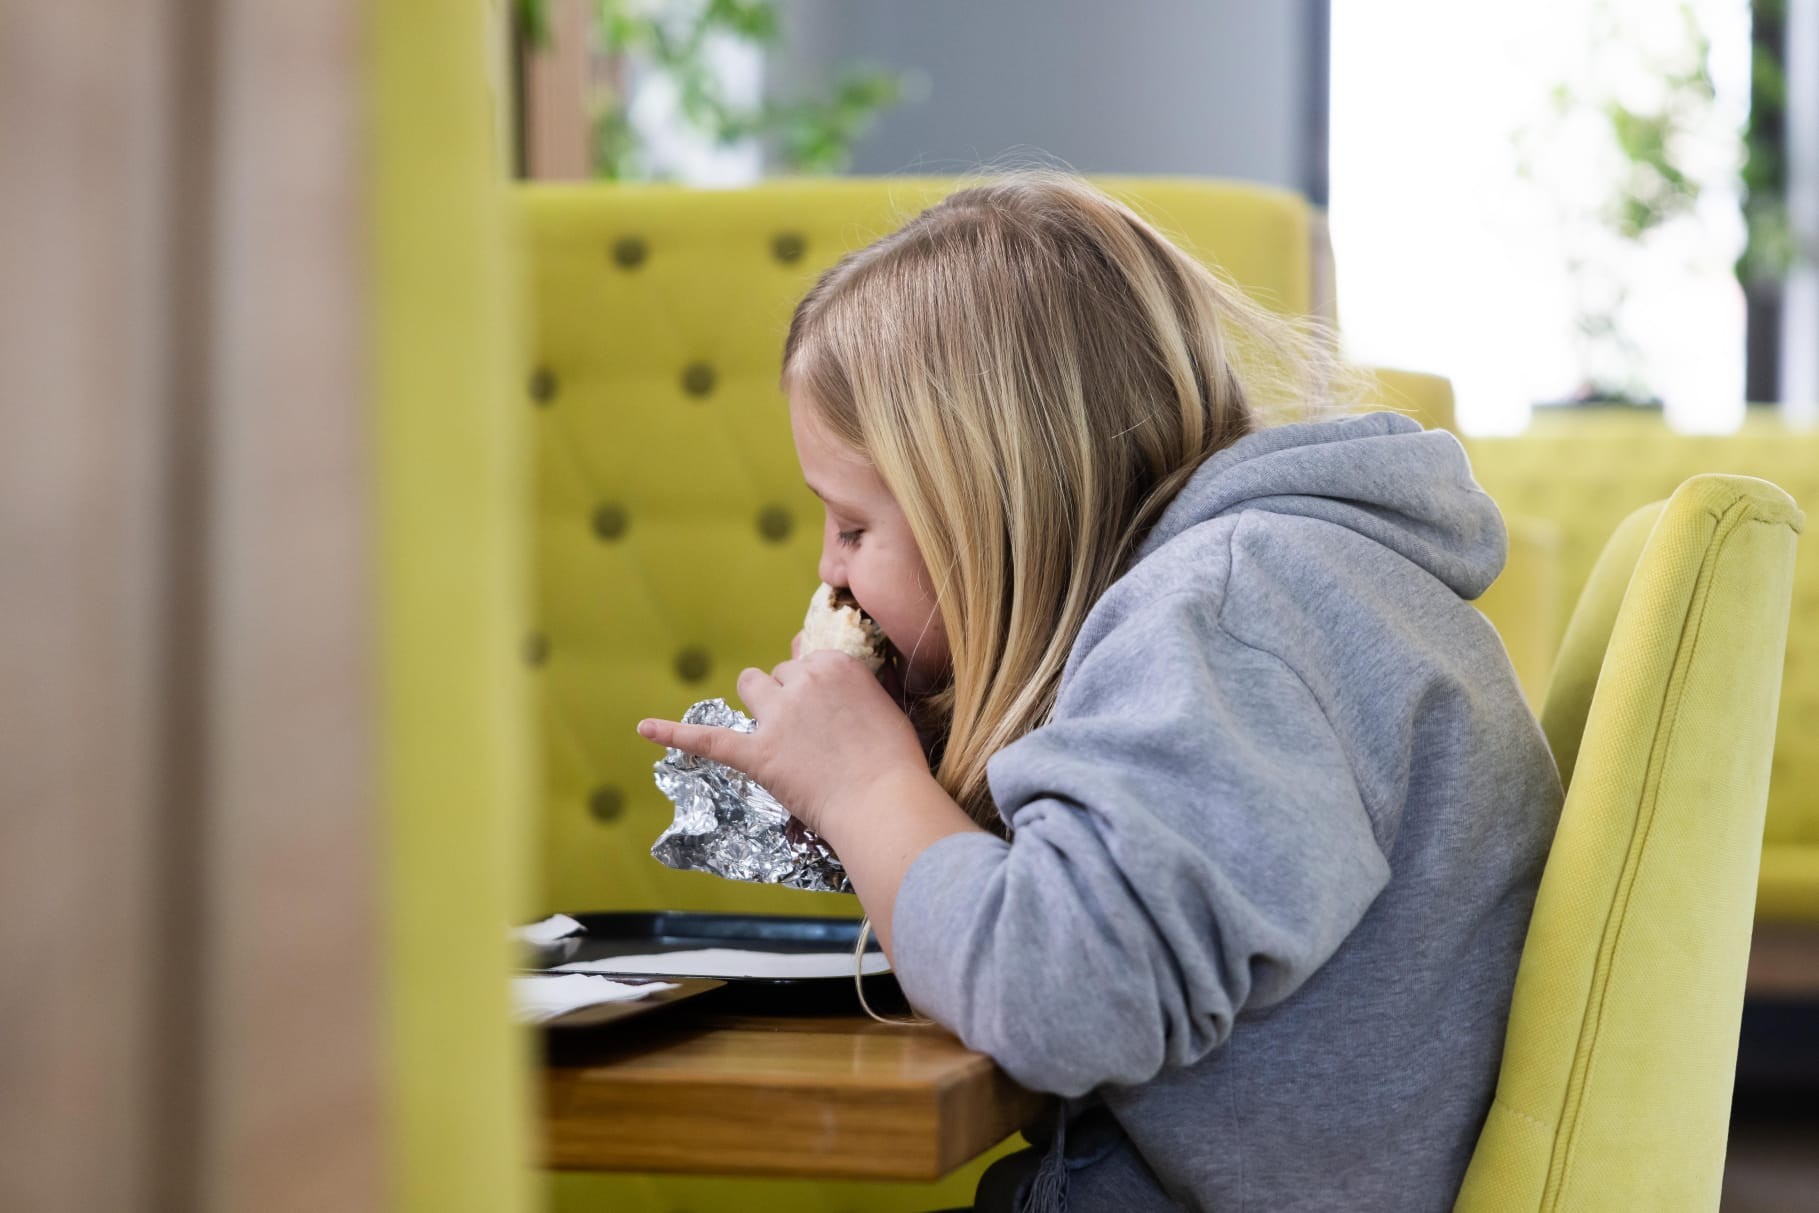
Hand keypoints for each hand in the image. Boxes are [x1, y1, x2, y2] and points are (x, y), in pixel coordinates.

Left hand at [636, 649, 930, 837]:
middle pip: (780, 675)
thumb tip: (842, 695)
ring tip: (771, 729)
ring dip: (756, 701)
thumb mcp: (889, 708)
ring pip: (749, 684)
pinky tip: (644, 729)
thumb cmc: (897, 763)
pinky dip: (672, 733)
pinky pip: (707, 738)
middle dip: (788, 697)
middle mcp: (803, 681)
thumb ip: (858, 693)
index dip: (812, 687)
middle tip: (810, 735)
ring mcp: (777, 716)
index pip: (808, 661)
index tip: (821, 706)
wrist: (883, 802)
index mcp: (836, 665)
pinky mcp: (757, 753)